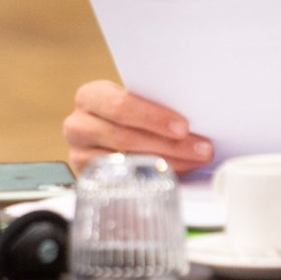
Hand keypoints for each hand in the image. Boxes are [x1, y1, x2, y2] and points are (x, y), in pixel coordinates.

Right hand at [63, 80, 215, 174]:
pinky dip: (151, 179)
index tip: (183, 127)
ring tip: (194, 161)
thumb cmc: (128, 114)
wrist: (110, 133)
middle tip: (201, 149)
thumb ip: (154, 105)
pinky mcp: (89, 180)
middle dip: (169, 145)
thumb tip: (193, 121)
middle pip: (125, 138)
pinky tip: (173, 175)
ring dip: (167, 163)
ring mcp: (79, 155)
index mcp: (90, 97)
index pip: (120, 105)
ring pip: (126, 162)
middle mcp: (78, 125)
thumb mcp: (136, 102)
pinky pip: (122, 182)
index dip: (153, 117)